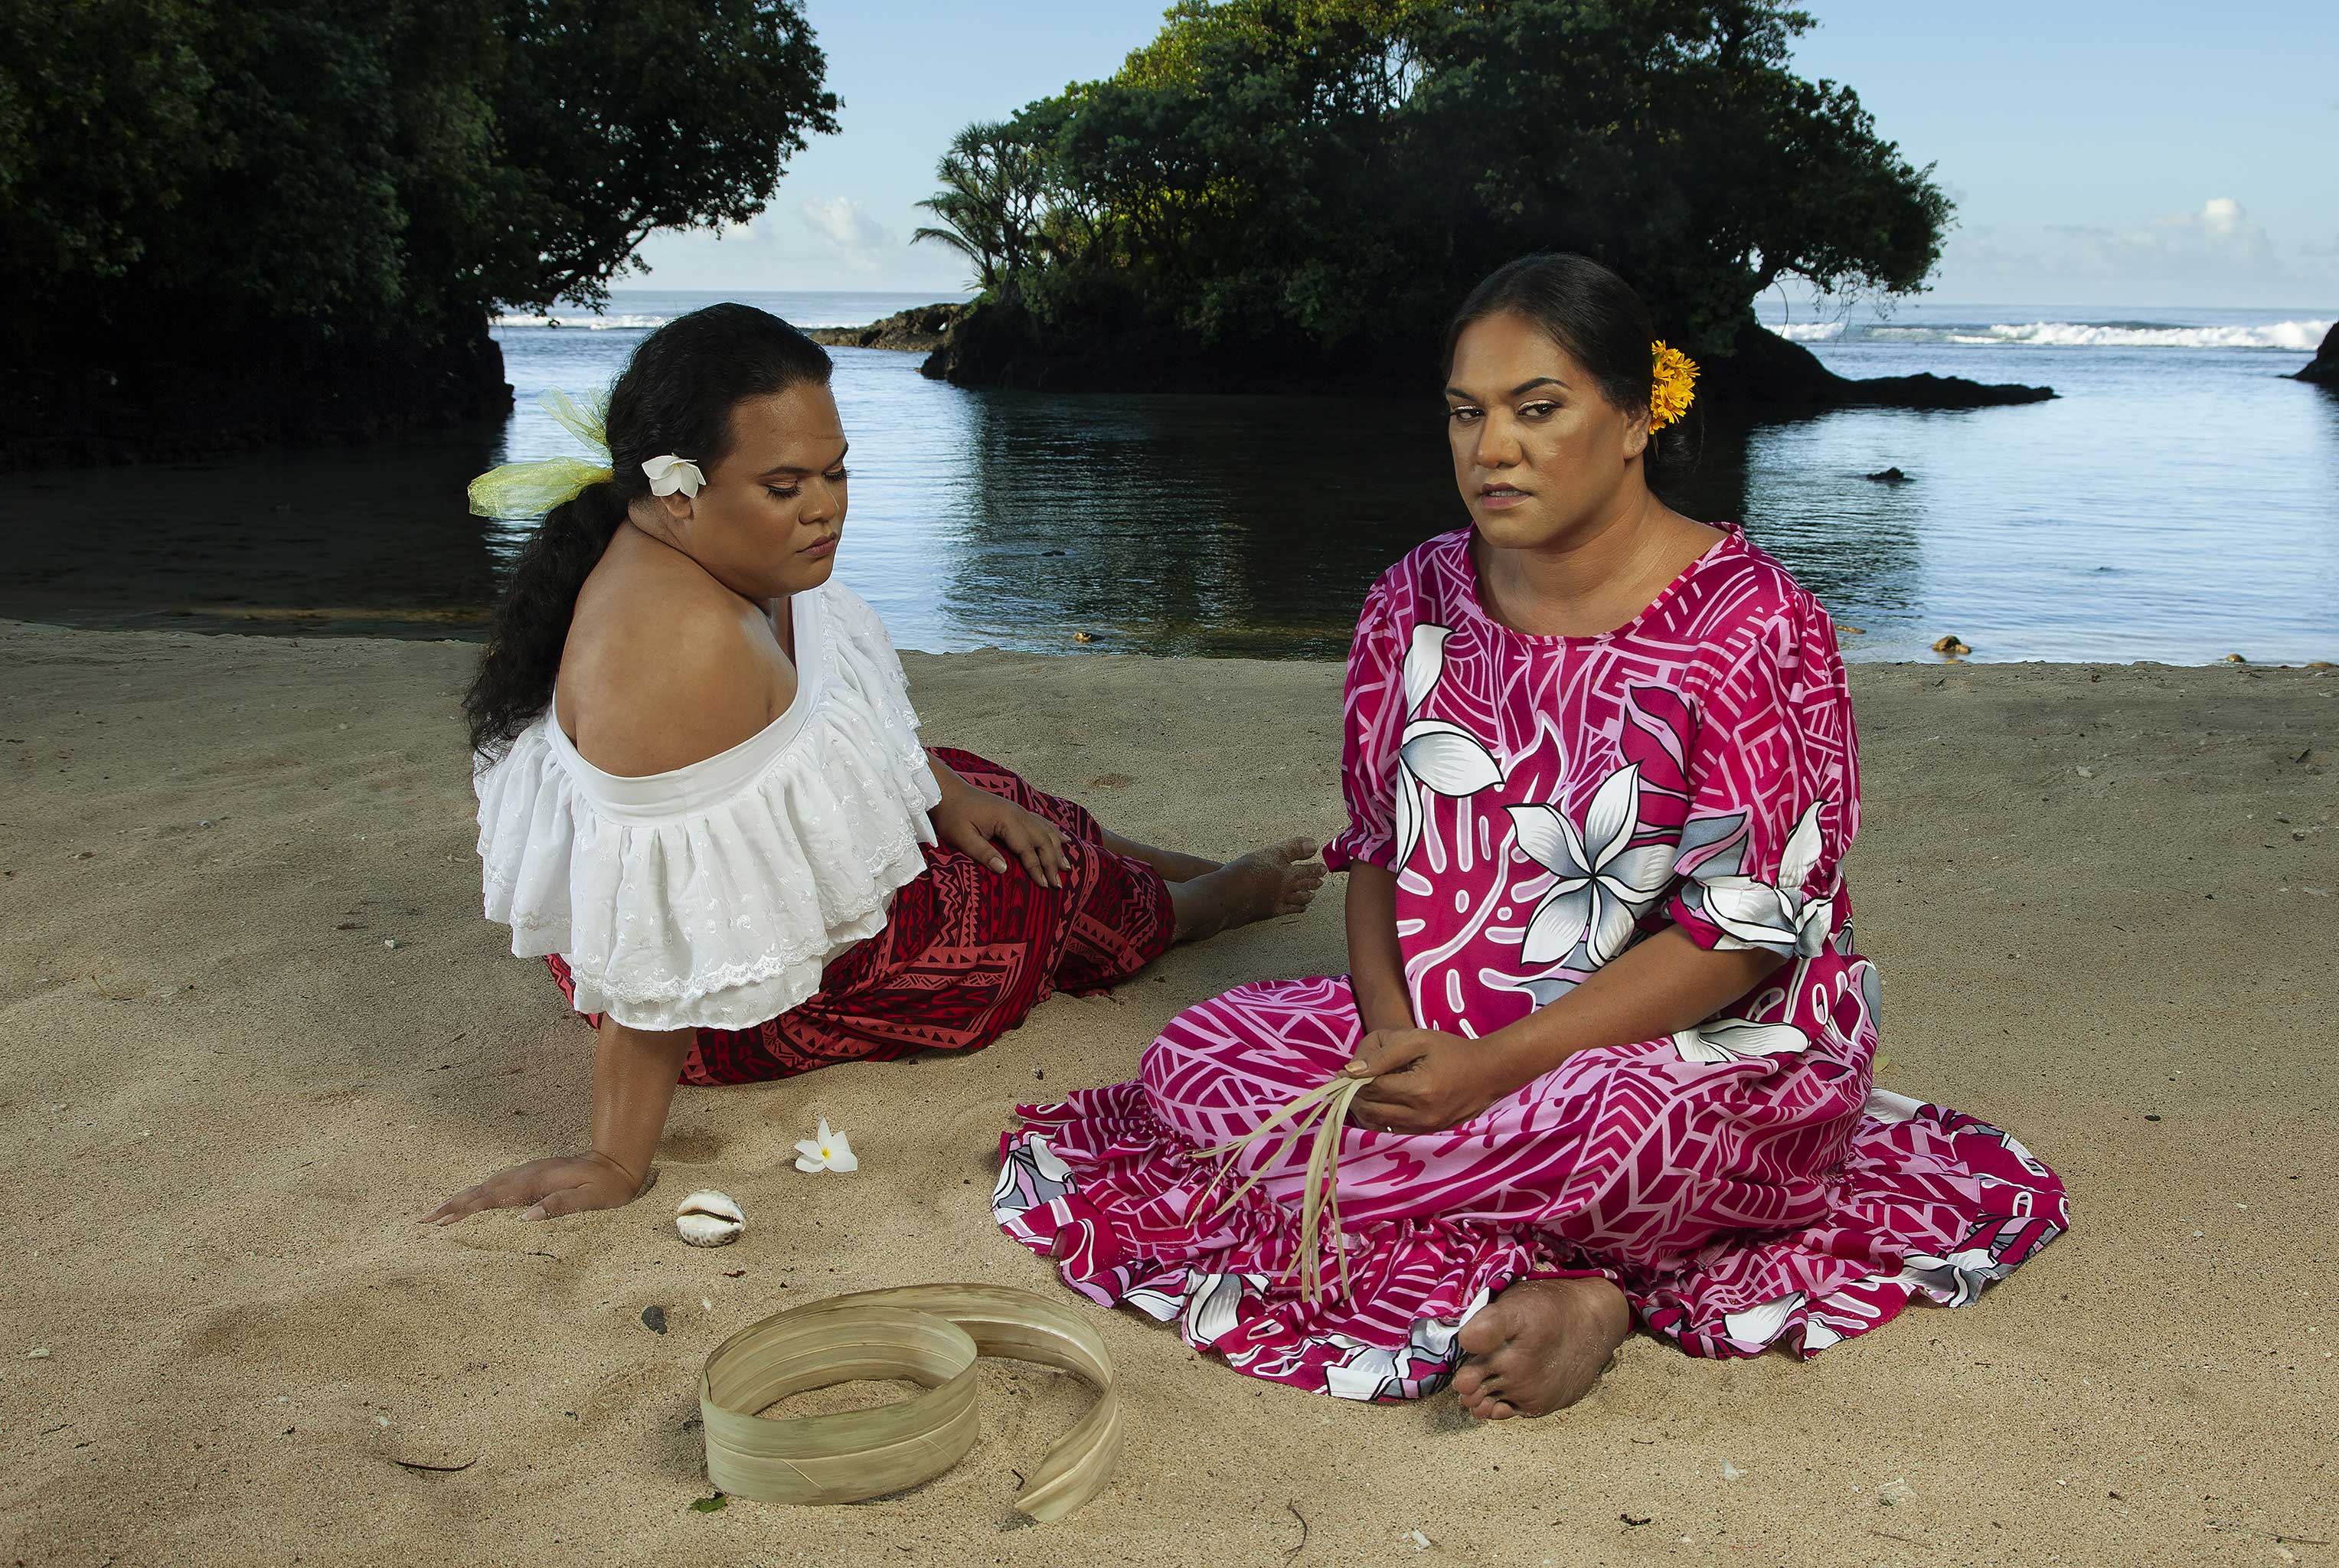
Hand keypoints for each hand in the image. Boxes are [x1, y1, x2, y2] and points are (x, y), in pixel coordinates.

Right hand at [421, 1151, 648, 1224]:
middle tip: (424, 1219)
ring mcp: (529, 1173)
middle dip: (453, 1204)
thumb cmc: (609, 1185)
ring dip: (462, 1199)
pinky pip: (499, 1186)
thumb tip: (526, 1217)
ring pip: (488, 1187)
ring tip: (438, 1214)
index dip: (465, 1208)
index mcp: (537, 1181)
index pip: (493, 1197)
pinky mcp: (533, 1176)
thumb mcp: (592, 1198)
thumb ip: (561, 1205)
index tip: (440, 1218)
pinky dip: (480, 1195)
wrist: (619, 1162)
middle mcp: (528, 1174)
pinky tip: (471, 1203)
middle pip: (483, 1190)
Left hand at [932, 780, 1071, 888]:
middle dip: (1052, 862)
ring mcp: (1019, 810)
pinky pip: (1041, 821)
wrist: (948, 792)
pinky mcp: (1016, 810)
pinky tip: (1064, 838)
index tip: (1045, 885)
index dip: (1037, 868)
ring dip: (1057, 849)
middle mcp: (1018, 814)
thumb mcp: (962, 837)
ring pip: (1045, 831)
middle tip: (1059, 884)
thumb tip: (1003, 869)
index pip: (1027, 848)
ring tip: (1067, 866)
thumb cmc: (952, 815)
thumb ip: (983, 853)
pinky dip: (1054, 831)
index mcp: (1007, 820)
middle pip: (1042, 840)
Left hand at [1343, 1029, 1513, 1133]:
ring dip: (1363, 1110)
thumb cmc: (1451, 1051)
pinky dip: (1378, 1119)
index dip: (1352, 1080)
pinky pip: (1391, 1131)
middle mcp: (1421, 1115)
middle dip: (1354, 1096)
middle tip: (1349, 1082)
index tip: (1343, 1071)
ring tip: (1362, 1091)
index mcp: (1418, 1089)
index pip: (1371, 1089)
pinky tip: (1379, 1102)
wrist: (1487, 1073)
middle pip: (1370, 1110)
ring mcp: (1425, 1129)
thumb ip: (1383, 1055)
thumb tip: (1351, 1071)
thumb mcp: (1417, 1041)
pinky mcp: (1427, 1134)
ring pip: (1377, 1125)